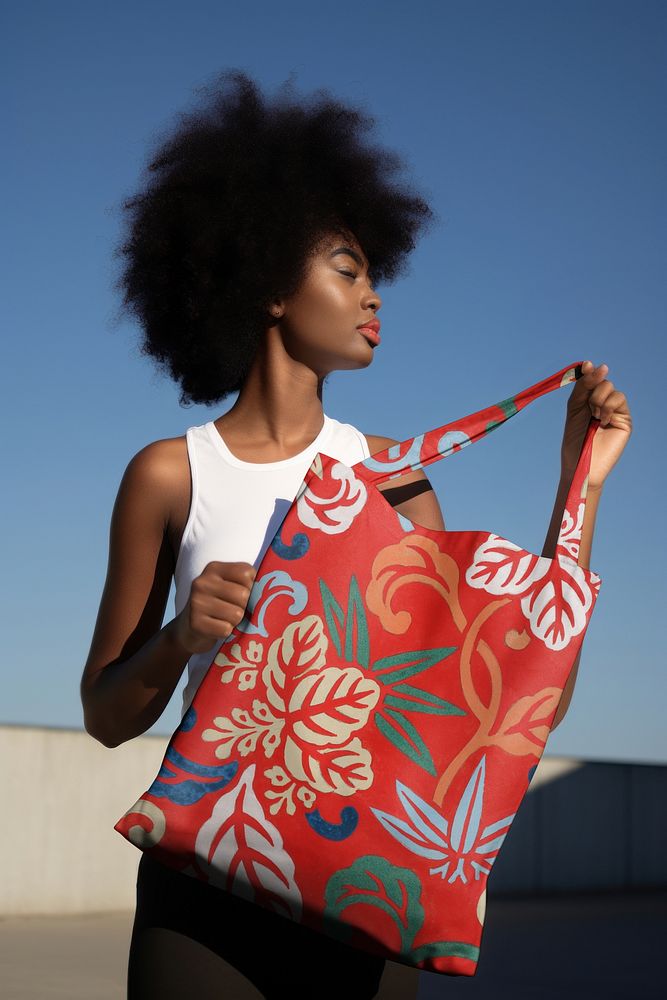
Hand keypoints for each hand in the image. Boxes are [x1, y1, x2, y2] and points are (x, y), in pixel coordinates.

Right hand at [172, 561, 256, 654]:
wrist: (187, 630)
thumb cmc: (217, 606)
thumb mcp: (227, 587)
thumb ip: (246, 582)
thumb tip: (271, 588)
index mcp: (213, 568)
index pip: (246, 573)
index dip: (250, 587)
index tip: (240, 593)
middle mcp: (202, 582)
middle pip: (243, 595)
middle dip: (242, 607)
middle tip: (230, 610)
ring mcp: (196, 602)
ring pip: (236, 614)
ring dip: (234, 621)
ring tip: (222, 619)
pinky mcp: (196, 623)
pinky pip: (226, 629)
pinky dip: (225, 632)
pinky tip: (215, 628)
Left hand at [561, 360, 631, 490]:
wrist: (580, 462)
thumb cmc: (574, 438)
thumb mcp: (575, 407)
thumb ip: (583, 386)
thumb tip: (595, 364)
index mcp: (588, 401)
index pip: (591, 379)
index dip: (589, 371)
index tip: (586, 365)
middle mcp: (602, 404)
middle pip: (601, 380)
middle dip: (592, 390)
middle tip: (588, 408)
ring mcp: (614, 411)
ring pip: (610, 388)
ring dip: (599, 399)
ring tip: (594, 417)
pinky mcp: (625, 419)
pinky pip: (619, 398)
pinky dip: (608, 406)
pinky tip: (603, 421)